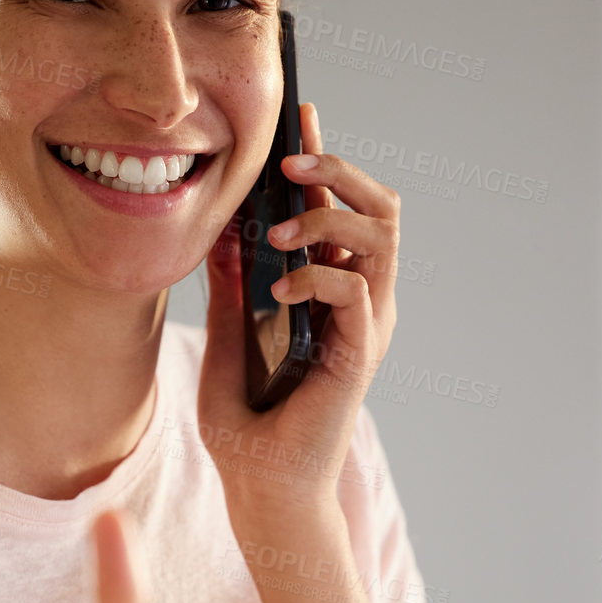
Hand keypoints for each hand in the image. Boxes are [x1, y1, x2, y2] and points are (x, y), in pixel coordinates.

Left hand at [197, 101, 399, 519]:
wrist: (257, 487)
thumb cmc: (244, 425)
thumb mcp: (223, 338)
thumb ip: (229, 287)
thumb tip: (220, 228)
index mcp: (330, 291)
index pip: (340, 208)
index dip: (326, 157)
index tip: (302, 114)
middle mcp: (358, 301)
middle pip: (380, 207)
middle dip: (339, 171)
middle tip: (292, 163)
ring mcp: (364, 325)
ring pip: (381, 235)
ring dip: (329, 216)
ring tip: (277, 229)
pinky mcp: (359, 352)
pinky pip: (357, 286)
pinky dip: (316, 274)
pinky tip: (277, 290)